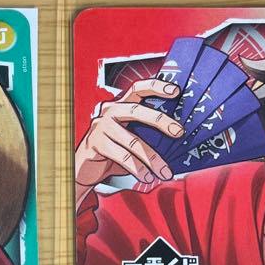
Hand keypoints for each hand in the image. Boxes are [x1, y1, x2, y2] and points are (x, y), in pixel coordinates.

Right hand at [75, 79, 184, 198]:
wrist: (85, 169)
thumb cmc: (112, 153)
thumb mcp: (130, 139)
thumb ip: (146, 134)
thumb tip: (175, 140)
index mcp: (120, 105)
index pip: (138, 88)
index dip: (156, 87)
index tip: (175, 91)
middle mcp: (110, 111)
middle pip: (137, 111)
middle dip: (160, 121)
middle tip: (178, 132)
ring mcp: (101, 126)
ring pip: (133, 141)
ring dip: (153, 159)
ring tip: (164, 172)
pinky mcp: (96, 143)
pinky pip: (122, 156)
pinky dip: (137, 169)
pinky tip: (146, 178)